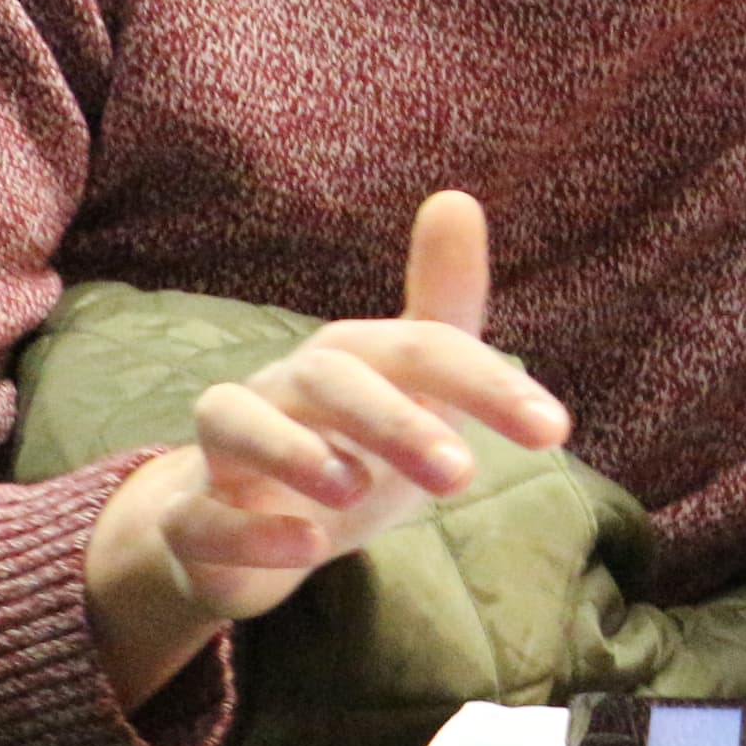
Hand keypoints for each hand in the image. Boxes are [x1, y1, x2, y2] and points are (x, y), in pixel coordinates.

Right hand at [84, 193, 567, 706]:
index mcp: (350, 358)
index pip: (421, 348)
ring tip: (354, 487)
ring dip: (295, 451)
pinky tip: (305, 547)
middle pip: (331, 379)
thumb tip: (456, 198)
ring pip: (236, 423)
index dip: (487, 384)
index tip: (553, 430)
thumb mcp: (409, 389)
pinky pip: (202, 516)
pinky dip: (251, 529)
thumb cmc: (345, 447)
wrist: (240, 527)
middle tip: (461, 474)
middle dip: (396, 420)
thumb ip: (444, 310)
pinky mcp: (192, 518)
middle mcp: (283, 389)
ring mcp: (228, 452)